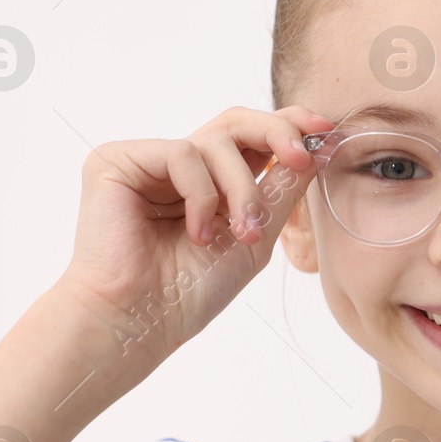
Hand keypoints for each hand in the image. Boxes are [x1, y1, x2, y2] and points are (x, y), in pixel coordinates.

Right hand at [52, 104, 333, 365]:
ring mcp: (146, 161)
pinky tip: (195, 233)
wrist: (142, 320)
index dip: (287, 126)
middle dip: (277, 134)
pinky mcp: (116, 160)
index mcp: (209, 182)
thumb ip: (282, 189)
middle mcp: (177, 167)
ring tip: (240, 233)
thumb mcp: (255, 236)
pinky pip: (182, 154)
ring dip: (241, 189)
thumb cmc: (190, 290)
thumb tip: (318, 149)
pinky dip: (201, 195)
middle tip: (302, 158)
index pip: (251, 137)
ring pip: (216, 142)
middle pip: (235, 122)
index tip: (323, 130)